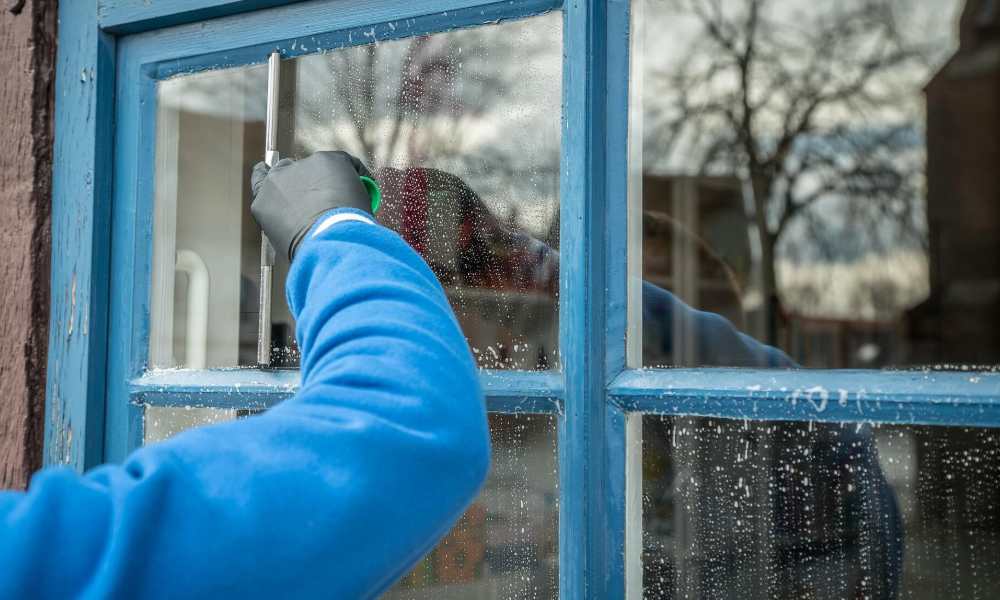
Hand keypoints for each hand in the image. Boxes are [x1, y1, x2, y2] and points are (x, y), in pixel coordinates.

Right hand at [251, 151, 374, 260]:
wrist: (327, 242)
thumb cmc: (310, 252)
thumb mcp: (286, 240)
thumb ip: (288, 221)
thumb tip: (305, 221)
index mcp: (264, 200)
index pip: (261, 177)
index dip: (276, 178)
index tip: (287, 179)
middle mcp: (278, 178)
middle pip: (291, 168)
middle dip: (308, 178)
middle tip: (327, 194)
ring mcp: (303, 166)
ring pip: (322, 168)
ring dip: (334, 181)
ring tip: (348, 205)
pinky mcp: (328, 160)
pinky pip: (347, 164)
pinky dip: (358, 176)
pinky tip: (364, 195)